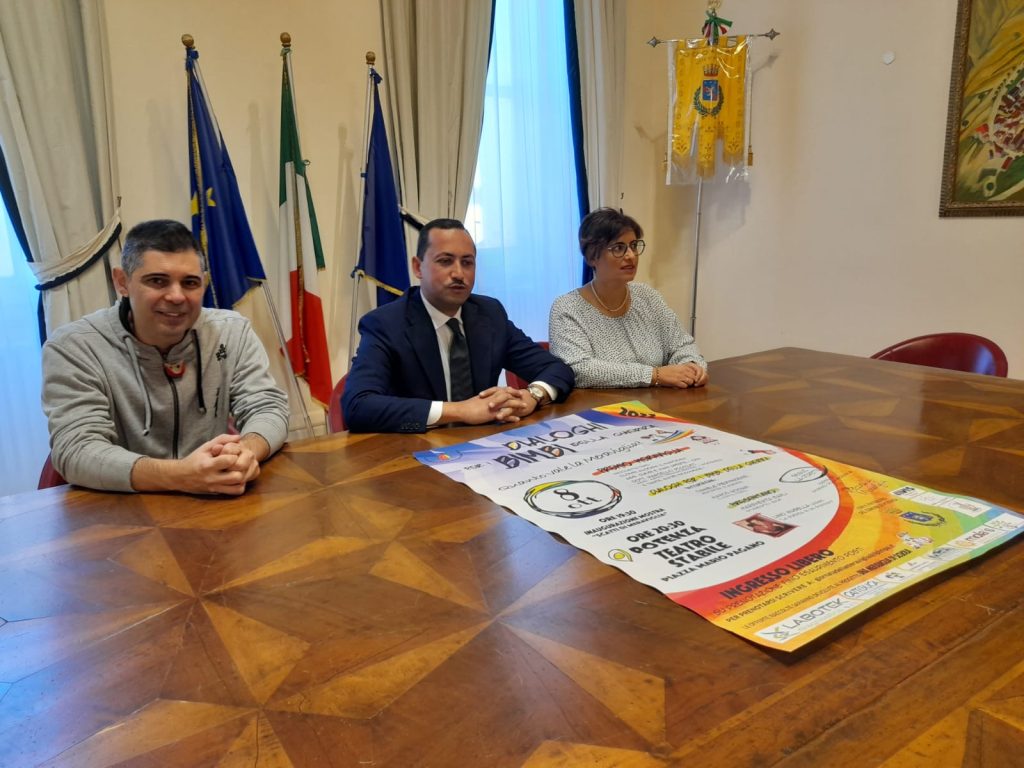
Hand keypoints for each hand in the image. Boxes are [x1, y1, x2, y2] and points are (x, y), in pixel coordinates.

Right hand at [130, 433, 258, 494]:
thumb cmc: (194, 459)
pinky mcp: (217, 493)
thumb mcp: (205, 447)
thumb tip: (239, 437)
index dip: (235, 455)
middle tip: (241, 462)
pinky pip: (234, 492)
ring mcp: (215, 487)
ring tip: (240, 470)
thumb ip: (222, 440)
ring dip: (243, 477)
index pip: (228, 461)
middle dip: (242, 468)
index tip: (234, 452)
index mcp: (207, 465)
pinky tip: (237, 478)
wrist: (179, 477)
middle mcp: (211, 478)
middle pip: (237, 476)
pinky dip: (239, 485)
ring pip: (238, 486)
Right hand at [439, 387, 532, 425]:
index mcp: (489, 395)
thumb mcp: (478, 401)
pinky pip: (504, 415)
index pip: (502, 390)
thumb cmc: (467, 406)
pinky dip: (511, 417)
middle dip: (516, 396)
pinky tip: (517, 419)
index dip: (510, 391)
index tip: (516, 392)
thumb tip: (487, 401)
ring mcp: (493, 406)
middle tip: (524, 397)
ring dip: (517, 405)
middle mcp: (493, 399)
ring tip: (525, 408)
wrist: (462, 410)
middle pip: (508, 395)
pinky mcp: (491, 414)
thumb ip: (485, 400)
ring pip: (508, 403)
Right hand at [654, 363, 707, 388]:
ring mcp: (680, 376)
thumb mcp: (677, 367)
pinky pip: (685, 386)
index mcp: (683, 366)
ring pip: (691, 382)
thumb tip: (692, 374)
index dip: (694, 376)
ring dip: (688, 384)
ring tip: (682, 383)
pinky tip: (679, 385)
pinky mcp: (676, 382)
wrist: (658, 374)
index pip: (695, 372)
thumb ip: (685, 369)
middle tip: (687, 382)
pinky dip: (683, 387)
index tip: (691, 378)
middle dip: (692, 381)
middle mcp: (683, 371)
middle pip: (694, 378)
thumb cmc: (666, 371)